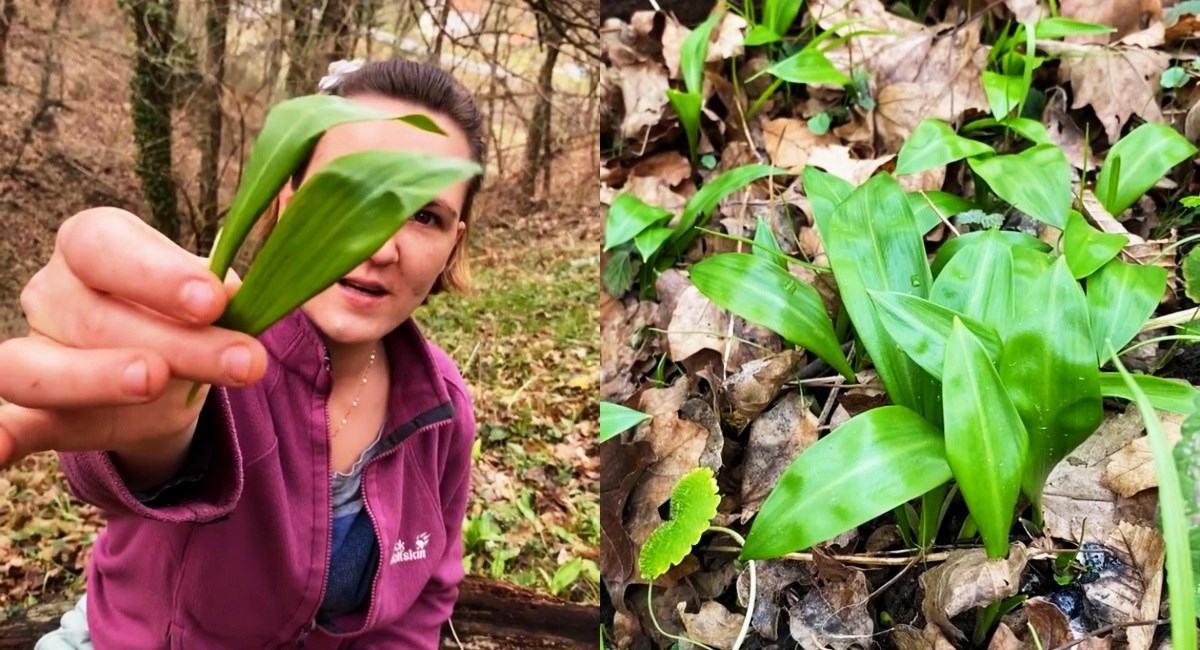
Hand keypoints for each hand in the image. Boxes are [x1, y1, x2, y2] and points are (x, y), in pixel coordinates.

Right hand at [0, 207, 267, 469]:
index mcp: (94, 246)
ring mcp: (36, 352)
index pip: (107, 246)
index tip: (214, 300)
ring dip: (94, 377)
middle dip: (176, 342)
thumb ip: (223, 296)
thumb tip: (242, 297)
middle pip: (95, 315)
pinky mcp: (35, 412)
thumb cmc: (191, 317)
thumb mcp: (216, 299)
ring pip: (37, 366)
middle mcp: (54, 293)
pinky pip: (9, 420)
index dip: (158, 272)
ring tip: (152, 383)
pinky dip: (0, 435)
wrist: (174, 378)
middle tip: (242, 362)